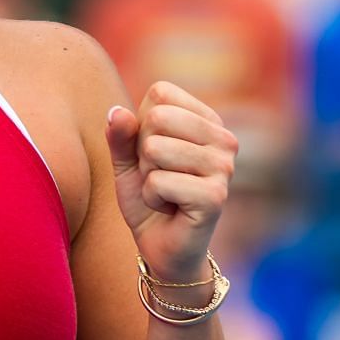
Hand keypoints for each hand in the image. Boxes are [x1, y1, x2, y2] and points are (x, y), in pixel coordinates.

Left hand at [103, 81, 236, 278]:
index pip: (161, 93)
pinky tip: (169, 208)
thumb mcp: (126, 160)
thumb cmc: (148, 197)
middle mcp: (223, 139)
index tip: (154, 154)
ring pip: (155, 149)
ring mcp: (223, 167)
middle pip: (157, 117)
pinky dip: (152, 198)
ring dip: (147, 177)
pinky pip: (158, 182)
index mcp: (207, 121)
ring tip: (164, 192)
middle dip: (143, 151)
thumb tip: (116, 113)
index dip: (142, 124)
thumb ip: (120, 134)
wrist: (162, 247)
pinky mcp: (215, 196)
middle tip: (158, 176)